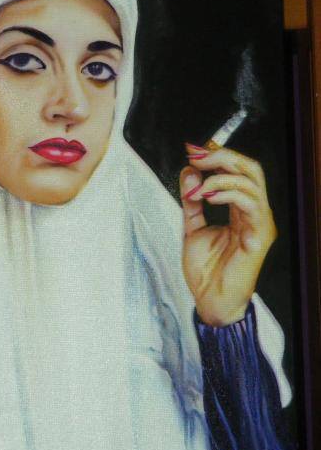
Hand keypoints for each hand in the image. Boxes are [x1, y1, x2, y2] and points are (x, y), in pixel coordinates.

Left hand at [179, 143, 276, 325]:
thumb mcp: (192, 228)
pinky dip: (228, 194)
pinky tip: (209, 197)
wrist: (210, 301)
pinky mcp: (259, 237)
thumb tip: (189, 172)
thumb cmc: (206, 272)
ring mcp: (259, 224)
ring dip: (221, 176)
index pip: (238, 172)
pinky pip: (251, 205)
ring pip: (251, 182)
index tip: (195, 149)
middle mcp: (254, 213)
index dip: (219, 155)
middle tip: (197, 155)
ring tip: (199, 185)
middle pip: (250, 169)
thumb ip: (191, 201)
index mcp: (241, 210)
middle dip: (222, 157)